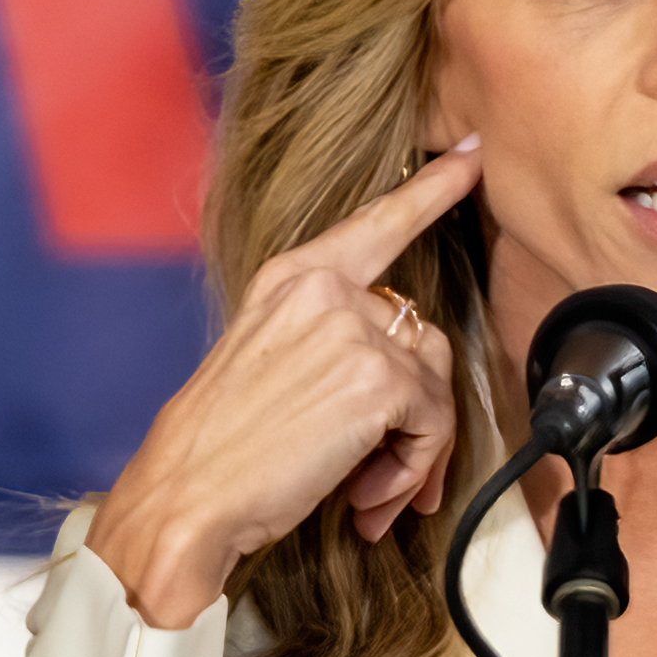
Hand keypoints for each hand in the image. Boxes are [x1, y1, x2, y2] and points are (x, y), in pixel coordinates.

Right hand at [87, 139, 484, 626]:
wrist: (185, 497)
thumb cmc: (220, 449)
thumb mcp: (268, 365)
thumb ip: (332, 344)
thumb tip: (406, 381)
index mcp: (291, 279)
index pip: (375, 223)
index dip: (431, 190)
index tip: (472, 156)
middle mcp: (324, 290)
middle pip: (423, 339)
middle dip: (415, 414)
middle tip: (383, 473)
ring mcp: (354, 329)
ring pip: (435, 386)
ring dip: (415, 451)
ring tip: (371, 491)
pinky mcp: (380, 379)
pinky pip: (436, 424)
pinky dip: (414, 471)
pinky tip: (367, 499)